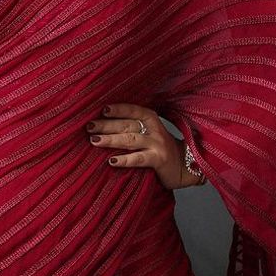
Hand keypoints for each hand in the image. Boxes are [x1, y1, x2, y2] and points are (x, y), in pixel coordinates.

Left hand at [86, 103, 202, 189]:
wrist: (186, 166)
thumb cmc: (161, 149)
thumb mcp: (149, 133)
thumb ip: (132, 128)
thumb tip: (103, 125)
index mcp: (151, 119)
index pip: (133, 110)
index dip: (118, 109)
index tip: (101, 109)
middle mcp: (155, 129)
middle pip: (127, 125)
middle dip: (106, 125)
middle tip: (89, 126)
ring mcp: (157, 144)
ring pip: (130, 140)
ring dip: (111, 140)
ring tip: (94, 141)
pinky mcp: (159, 159)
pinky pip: (139, 158)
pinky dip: (125, 159)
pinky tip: (111, 161)